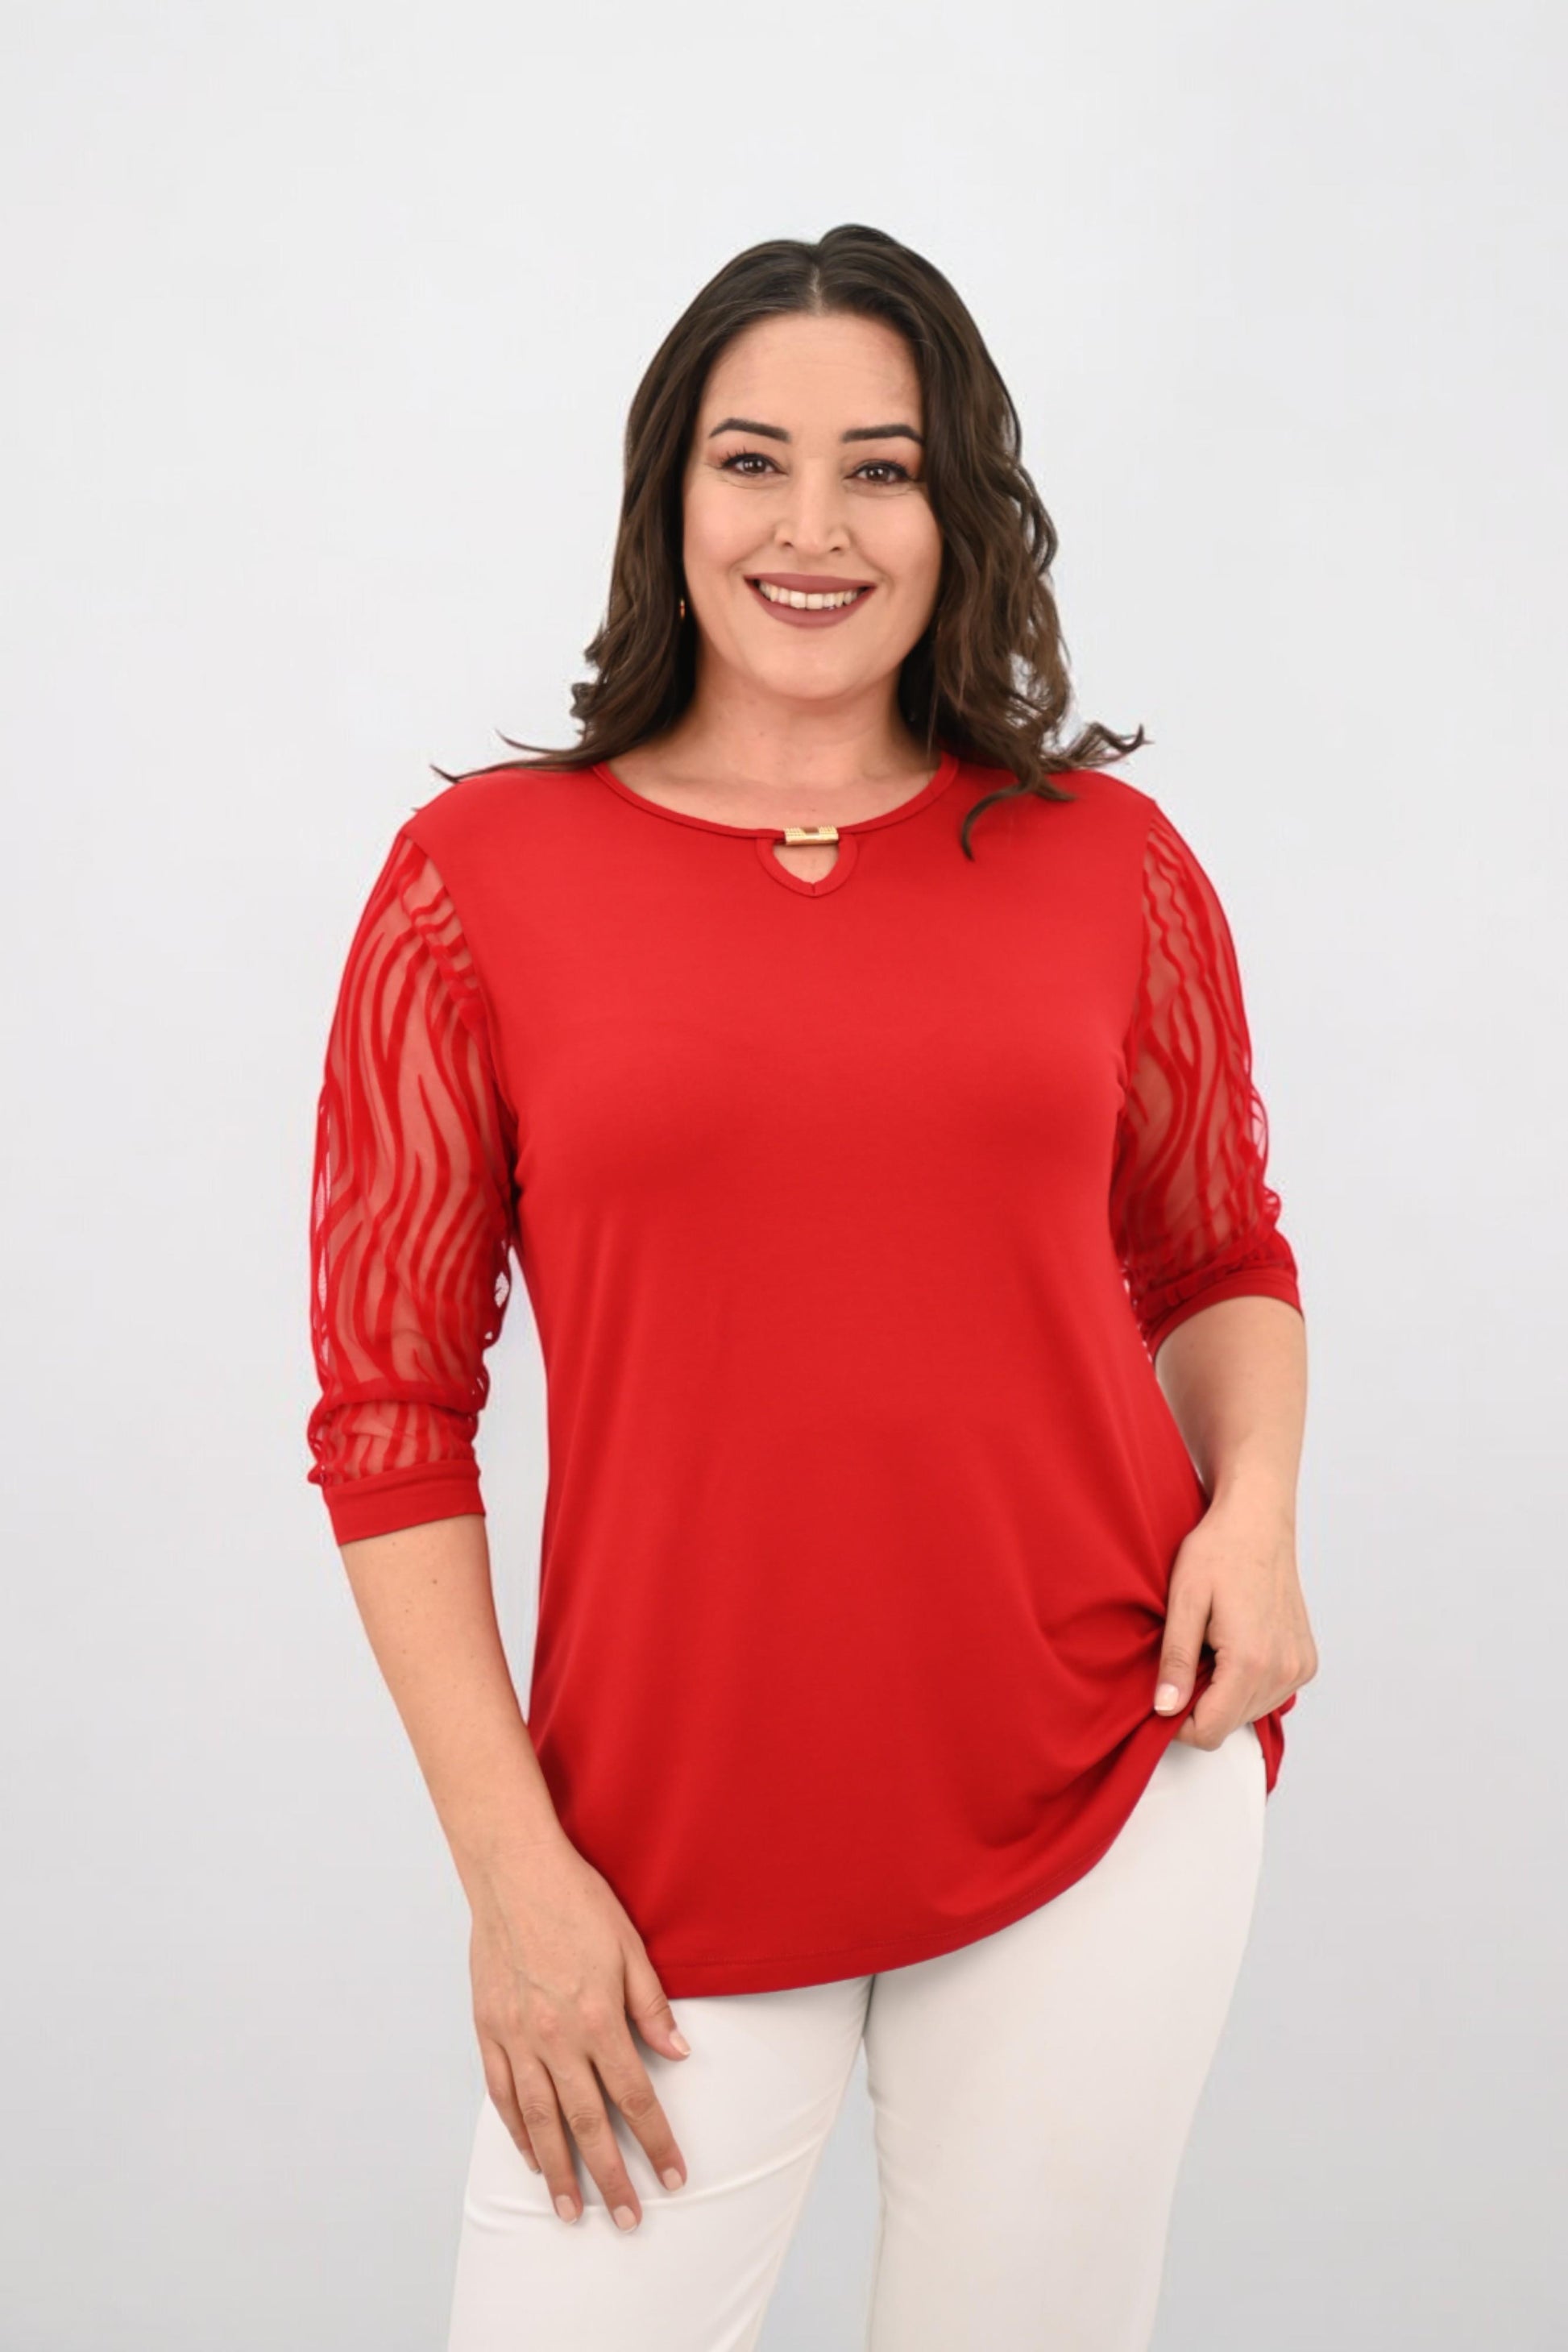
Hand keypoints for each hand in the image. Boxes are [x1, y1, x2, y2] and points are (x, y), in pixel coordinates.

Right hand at [467, 1831, 691, 2229]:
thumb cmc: (577, 1901)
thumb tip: (679, 2055)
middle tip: (629, 2220)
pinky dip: (517, 2132)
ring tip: (572, 2212)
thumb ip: (653, 2006)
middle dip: (612, 2177)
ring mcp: (517, 2038)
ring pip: (540, 2122)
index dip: (656, 2141)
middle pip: (587, 2124)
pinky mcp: (488, 2030)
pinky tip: (531, 2158)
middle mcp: (556, 2038)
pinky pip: (503, 2095)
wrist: (513, 1871)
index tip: (673, 2176)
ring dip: (559, 2172)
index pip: (633, 2096)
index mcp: (598, 2018)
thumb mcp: (630, 1946)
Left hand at [1152, 1490, 1317, 1747]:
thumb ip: (1176, 1659)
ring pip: (1249, 1713)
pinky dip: (1245, 1683)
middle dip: (1199, 1705)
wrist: (1258, 1521)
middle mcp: (1283, 1671)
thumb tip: (1164, 1708)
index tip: (1163, 1694)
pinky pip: (1269, 1694)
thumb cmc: (1218, 1551)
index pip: (1209, 1731)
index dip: (1177, 1723)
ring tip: (1209, 1647)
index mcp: (1250, 1661)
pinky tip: (1232, 1646)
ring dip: (1222, 1694)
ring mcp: (1299, 1667)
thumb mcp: (1184, 1600)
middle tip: (1185, 1660)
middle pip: (1229, 1725)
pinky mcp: (1306, 1661)